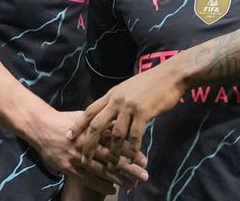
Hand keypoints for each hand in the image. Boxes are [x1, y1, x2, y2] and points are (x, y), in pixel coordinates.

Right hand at [28, 109, 146, 194]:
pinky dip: (100, 185)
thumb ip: (103, 123)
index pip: (118, 143)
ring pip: (102, 170)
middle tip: (144, 174)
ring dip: (118, 178)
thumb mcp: (86, 117)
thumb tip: (121, 123)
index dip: (131, 152)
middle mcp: (88, 144)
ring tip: (132, 184)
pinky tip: (112, 190)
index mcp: (94, 131)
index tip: (144, 159)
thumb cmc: (66, 121)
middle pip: (113, 158)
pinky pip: (87, 179)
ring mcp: (78, 157)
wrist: (42, 127)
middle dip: (129, 167)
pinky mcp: (69, 167)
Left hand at [67, 64, 184, 164]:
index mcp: (112, 94)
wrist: (171, 75)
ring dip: (113, 151)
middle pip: (97, 125)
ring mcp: (130, 106)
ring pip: (116, 134)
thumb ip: (118, 100)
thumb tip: (110, 113)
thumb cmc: (152, 82)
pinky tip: (133, 156)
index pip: (90, 110)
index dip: (78, 124)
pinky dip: (133, 148)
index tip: (69, 136)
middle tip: (84, 157)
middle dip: (89, 143)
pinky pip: (135, 135)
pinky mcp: (143, 112)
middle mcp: (117, 100)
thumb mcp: (128, 88)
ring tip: (112, 163)